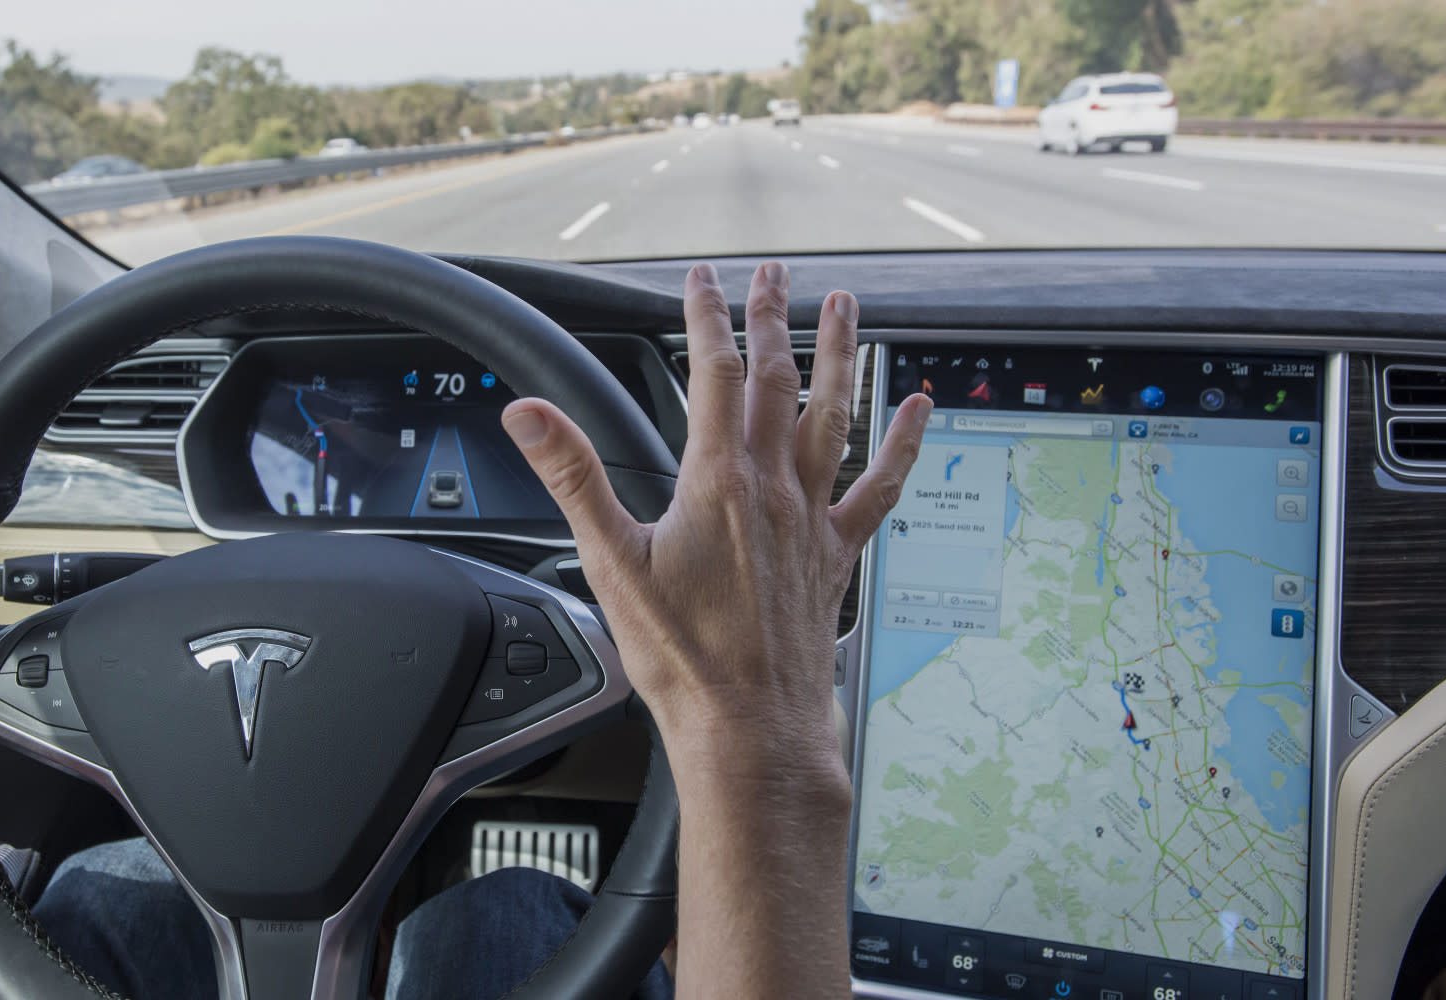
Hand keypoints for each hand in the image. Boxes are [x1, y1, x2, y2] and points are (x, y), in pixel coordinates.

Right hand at [502, 261, 930, 774]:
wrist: (750, 729)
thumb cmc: (682, 658)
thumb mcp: (610, 562)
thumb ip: (572, 476)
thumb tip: (528, 416)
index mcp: (717, 481)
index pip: (713, 372)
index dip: (707, 317)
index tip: (704, 279)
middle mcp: (773, 488)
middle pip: (776, 380)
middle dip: (770, 318)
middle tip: (772, 272)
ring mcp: (812, 520)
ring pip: (833, 416)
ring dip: (838, 355)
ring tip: (844, 305)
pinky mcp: (835, 556)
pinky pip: (878, 487)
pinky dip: (900, 443)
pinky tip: (916, 408)